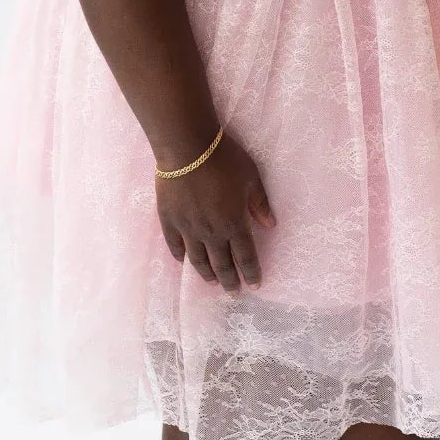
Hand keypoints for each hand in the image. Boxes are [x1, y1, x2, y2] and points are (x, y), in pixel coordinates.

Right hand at [155, 130, 276, 290]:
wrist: (187, 148)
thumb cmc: (224, 160)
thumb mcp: (251, 178)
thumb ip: (260, 203)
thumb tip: (271, 225)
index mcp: (234, 223)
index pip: (245, 256)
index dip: (251, 272)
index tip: (255, 285)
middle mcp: (211, 232)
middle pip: (222, 264)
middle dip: (230, 281)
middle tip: (234, 292)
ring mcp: (188, 228)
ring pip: (198, 260)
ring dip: (207, 274)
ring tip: (213, 282)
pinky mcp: (169, 220)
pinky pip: (175, 245)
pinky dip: (181, 257)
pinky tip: (184, 262)